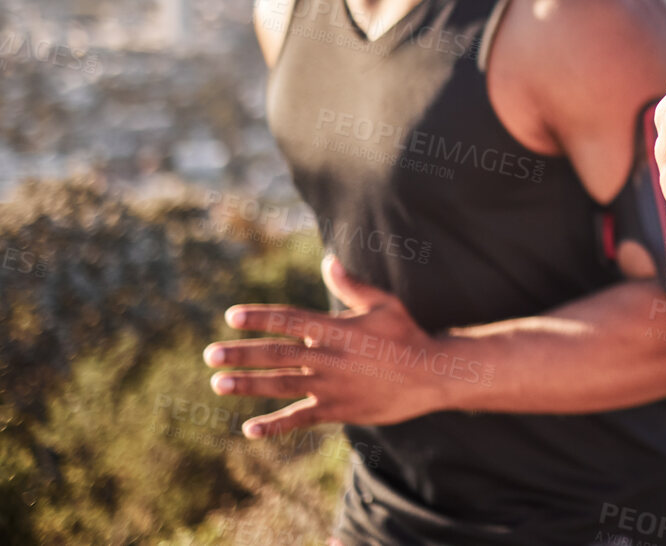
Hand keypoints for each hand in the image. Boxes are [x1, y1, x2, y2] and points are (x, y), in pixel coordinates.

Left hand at [203, 253, 466, 436]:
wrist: (431, 374)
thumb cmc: (407, 334)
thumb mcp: (383, 304)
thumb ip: (351, 286)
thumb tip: (328, 261)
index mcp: (337, 329)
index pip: (290, 320)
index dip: (260, 318)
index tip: (232, 315)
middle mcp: (329, 358)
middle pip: (277, 354)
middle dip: (242, 353)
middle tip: (210, 354)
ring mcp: (331, 386)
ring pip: (281, 385)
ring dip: (248, 384)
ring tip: (218, 383)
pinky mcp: (338, 409)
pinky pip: (301, 418)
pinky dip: (275, 425)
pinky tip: (250, 429)